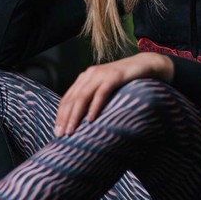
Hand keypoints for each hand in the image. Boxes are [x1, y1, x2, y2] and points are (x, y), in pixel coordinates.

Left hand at [53, 53, 173, 137]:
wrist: (144, 64)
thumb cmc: (124, 81)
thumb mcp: (104, 88)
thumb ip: (93, 97)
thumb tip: (81, 120)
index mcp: (85, 77)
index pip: (68, 97)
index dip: (60, 114)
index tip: (56, 131)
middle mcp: (90, 74)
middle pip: (73, 98)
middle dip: (65, 117)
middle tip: (61, 134)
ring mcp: (102, 74)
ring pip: (83, 96)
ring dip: (76, 115)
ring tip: (72, 130)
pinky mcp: (114, 76)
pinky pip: (101, 93)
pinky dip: (94, 106)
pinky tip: (90, 119)